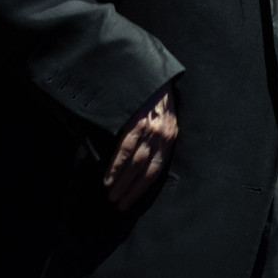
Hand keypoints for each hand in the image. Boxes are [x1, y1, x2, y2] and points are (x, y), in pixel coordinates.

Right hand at [104, 84, 177, 210]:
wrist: (151, 73)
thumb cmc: (155, 97)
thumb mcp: (163, 120)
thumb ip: (155, 140)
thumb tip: (139, 163)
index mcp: (170, 138)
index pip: (157, 170)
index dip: (143, 188)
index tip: (130, 202)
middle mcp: (162, 136)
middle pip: (146, 170)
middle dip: (132, 190)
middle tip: (118, 204)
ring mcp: (150, 130)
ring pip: (135, 163)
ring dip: (122, 182)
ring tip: (111, 195)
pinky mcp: (137, 122)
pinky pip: (125, 149)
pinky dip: (116, 166)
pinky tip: (108, 178)